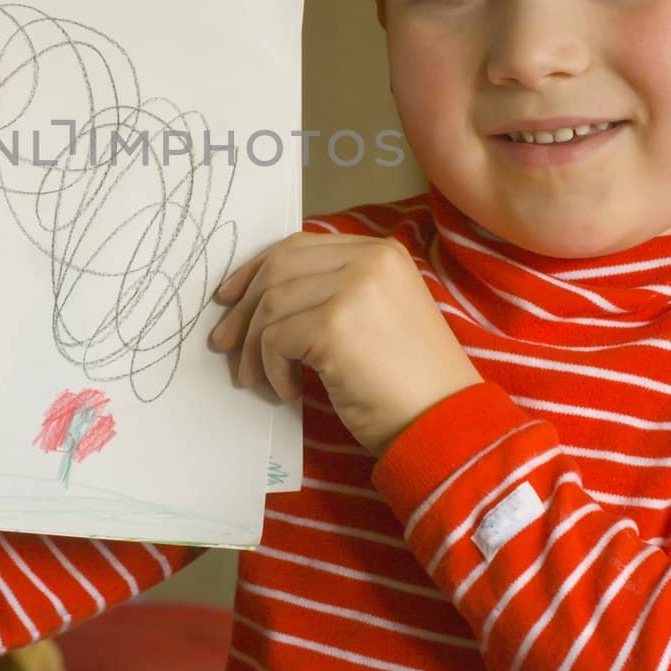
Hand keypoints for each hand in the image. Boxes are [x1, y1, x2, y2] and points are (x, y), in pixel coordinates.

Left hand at [208, 232, 481, 453]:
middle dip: (243, 307)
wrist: (446, 423)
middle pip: (278, 268)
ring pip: (271, 304)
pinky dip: (270, 369)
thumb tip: (257, 296)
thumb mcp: (376, 316)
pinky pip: (275, 339)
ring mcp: (353, 288)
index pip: (299, 246)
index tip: (230, 299)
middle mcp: (369, 260)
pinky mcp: (335, 324)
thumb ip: (333, 290)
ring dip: (253, 348)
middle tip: (224, 343)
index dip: (256, 270)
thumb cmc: (410, 382)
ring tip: (257, 379)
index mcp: (381, 252)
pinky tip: (288, 392)